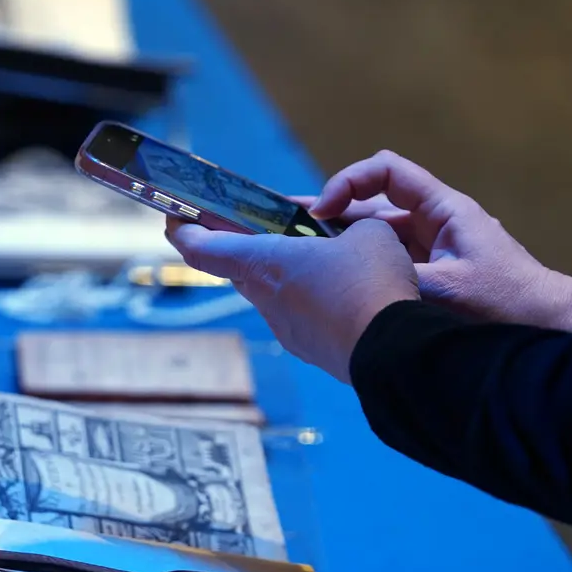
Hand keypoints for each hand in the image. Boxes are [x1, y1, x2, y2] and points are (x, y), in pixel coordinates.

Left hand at [166, 217, 417, 382]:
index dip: (184, 231)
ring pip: (271, 293)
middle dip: (246, 248)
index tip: (177, 220)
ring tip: (320, 259)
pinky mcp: (308, 348)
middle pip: (238, 269)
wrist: (394, 351)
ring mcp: (285, 328)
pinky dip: (310, 301)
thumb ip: (348, 229)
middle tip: (263, 230)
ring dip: (284, 275)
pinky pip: (299, 316)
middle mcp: (265, 298)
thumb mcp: (368, 234)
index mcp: (264, 262)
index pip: (201, 249)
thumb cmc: (370, 284)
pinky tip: (342, 293)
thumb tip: (350, 239)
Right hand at [308, 150, 571, 331]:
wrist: (553, 331)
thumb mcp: (446, 291)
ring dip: (338, 244)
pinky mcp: (432, 280)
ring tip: (292, 251)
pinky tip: (328, 284)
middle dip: (327, 213)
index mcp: (442, 210)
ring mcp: (433, 253)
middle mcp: (434, 225)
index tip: (322, 212)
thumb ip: (397, 279)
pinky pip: (386, 267)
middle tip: (280, 221)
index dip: (349, 184)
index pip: (385, 173)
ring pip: (375, 240)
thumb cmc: (510, 305)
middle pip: (372, 207)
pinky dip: (358, 270)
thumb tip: (348, 279)